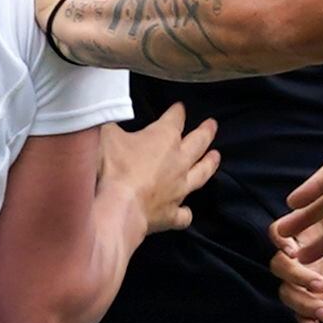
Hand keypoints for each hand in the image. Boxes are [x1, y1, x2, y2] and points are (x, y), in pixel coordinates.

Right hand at [101, 102, 219, 233]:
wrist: (118, 207)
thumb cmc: (113, 166)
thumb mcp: (106, 132)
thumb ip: (112, 122)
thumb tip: (110, 115)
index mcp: (164, 137)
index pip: (175, 119)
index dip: (177, 112)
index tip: (180, 107)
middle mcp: (178, 161)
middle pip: (198, 143)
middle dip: (206, 132)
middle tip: (212, 124)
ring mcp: (178, 189)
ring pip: (201, 174)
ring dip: (209, 164)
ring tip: (216, 156)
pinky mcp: (172, 214)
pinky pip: (184, 214)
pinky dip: (185, 211)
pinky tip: (184, 210)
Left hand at [268, 205, 322, 322]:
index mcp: (321, 289)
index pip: (304, 312)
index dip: (305, 322)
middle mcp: (304, 271)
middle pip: (288, 292)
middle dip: (303, 302)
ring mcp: (297, 248)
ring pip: (279, 265)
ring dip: (294, 275)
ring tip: (317, 281)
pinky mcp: (295, 224)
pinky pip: (278, 233)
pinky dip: (280, 240)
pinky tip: (293, 248)